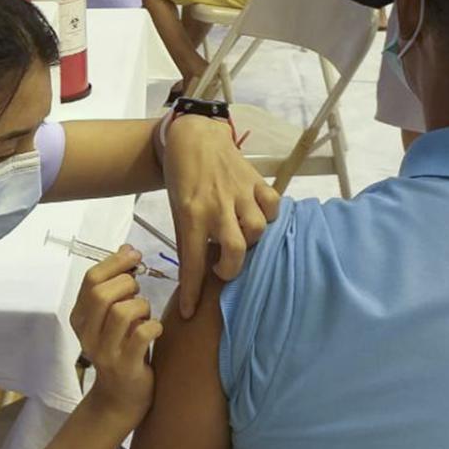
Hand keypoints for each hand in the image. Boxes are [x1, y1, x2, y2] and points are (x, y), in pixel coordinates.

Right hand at [68, 248, 162, 426]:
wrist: (120, 400)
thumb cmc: (121, 350)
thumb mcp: (112, 317)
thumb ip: (116, 285)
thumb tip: (127, 249)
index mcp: (80, 317)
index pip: (90, 279)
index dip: (115, 263)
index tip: (135, 257)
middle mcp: (86, 333)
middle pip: (102, 293)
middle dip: (128, 285)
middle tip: (138, 294)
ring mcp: (104, 352)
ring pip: (122, 312)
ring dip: (141, 307)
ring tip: (144, 316)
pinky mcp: (124, 366)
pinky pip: (141, 335)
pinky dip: (153, 327)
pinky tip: (155, 330)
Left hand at [162, 114, 279, 318]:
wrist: (194, 136)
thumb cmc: (182, 177)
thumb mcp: (177, 209)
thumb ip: (188, 239)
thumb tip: (196, 275)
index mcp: (191, 214)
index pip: (192, 262)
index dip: (192, 291)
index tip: (190, 312)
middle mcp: (216, 205)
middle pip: (235, 251)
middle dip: (231, 269)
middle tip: (223, 267)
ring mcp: (239, 192)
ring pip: (257, 229)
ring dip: (250, 240)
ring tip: (240, 238)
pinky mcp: (255, 180)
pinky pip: (271, 206)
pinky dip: (268, 216)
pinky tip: (256, 217)